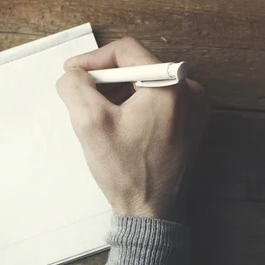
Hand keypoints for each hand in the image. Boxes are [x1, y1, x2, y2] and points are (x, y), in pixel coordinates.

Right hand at [56, 37, 208, 221]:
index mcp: (171, 87)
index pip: (125, 51)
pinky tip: (115, 124)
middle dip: (103, 79)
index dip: (93, 59)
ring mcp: (192, 109)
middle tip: (81, 95)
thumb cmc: (127, 173)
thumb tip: (73, 75)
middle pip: (135, 66)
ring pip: (143, 82)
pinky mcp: (188, 123)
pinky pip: (153, 99)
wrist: (152, 214)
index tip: (72, 74)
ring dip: (116, 92)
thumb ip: (75, 87)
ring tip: (97, 115)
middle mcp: (189, 92)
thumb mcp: (90, 124)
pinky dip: (130, 104)